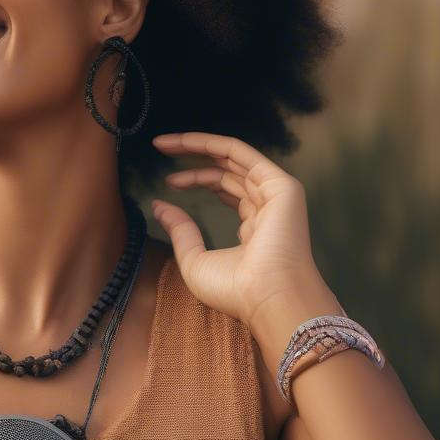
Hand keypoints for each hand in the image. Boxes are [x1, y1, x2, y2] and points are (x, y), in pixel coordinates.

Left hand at [149, 131, 323, 328]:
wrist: (266, 297)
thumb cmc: (235, 290)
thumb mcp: (195, 260)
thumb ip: (180, 230)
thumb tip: (159, 205)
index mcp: (254, 226)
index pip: (225, 190)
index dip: (195, 179)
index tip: (166, 179)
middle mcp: (266, 206)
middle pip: (227, 169)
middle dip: (192, 156)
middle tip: (160, 147)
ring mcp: (275, 194)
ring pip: (231, 158)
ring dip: (196, 147)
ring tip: (163, 145)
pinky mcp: (280, 185)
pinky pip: (241, 154)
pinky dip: (212, 144)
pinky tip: (186, 142)